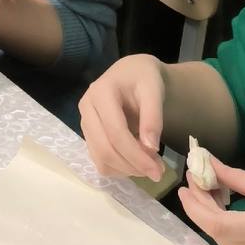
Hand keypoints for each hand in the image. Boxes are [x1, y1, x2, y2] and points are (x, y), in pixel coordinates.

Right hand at [78, 54, 168, 180]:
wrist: (132, 72)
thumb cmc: (144, 78)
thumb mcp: (154, 90)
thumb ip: (153, 117)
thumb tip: (151, 149)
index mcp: (100, 93)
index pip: (115, 132)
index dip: (136, 155)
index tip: (159, 170)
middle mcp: (87, 108)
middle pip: (104, 149)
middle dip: (132, 166)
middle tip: (158, 172)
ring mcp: (85, 123)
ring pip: (101, 159)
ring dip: (127, 169)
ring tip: (150, 164)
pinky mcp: (89, 135)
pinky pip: (100, 161)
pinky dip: (120, 168)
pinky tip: (136, 160)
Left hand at [179, 160, 244, 244]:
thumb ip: (239, 180)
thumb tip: (209, 163)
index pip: (211, 221)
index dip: (193, 202)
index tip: (186, 180)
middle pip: (214, 230)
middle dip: (201, 204)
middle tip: (200, 179)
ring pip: (223, 242)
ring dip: (212, 218)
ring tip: (213, 192)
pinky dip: (227, 231)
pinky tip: (229, 213)